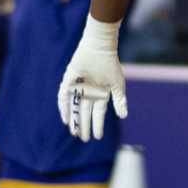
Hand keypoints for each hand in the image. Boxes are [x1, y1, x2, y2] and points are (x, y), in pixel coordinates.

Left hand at [57, 19, 127, 142]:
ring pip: (74, 108)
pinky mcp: (68, 81)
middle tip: (84, 138)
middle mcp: (88, 93)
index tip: (98, 136)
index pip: (98, 113)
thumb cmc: (110, 66)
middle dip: (85, 125)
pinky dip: (64, 108)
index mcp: (100, 94)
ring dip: (74, 120)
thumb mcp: (117, 85)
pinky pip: (64, 97)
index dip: (97, 125)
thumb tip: (123, 116)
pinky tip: (65, 119)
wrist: (100, 49)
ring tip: (74, 132)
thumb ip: (120, 101)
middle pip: (85, 113)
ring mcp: (77, 88)